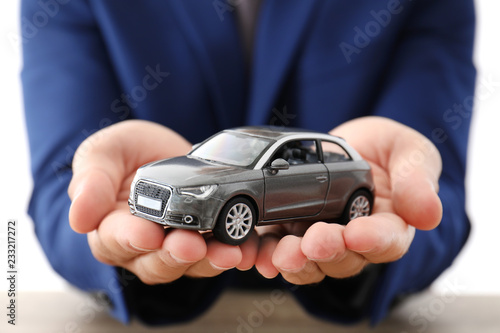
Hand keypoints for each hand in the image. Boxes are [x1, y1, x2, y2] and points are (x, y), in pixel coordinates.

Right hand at [68, 120, 257, 284]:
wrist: (165, 150)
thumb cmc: (128, 152)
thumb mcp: (106, 152)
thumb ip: (92, 180)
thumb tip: (79, 218)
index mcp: (109, 226)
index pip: (115, 241)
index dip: (130, 238)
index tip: (147, 233)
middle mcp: (142, 246)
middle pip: (155, 262)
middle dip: (174, 255)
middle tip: (191, 244)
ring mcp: (175, 247)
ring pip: (189, 266)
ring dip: (209, 260)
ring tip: (228, 252)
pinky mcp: (205, 241)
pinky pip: (218, 255)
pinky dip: (233, 253)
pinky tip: (246, 249)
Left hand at [254, 116, 442, 284]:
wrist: (348, 146)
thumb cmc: (385, 149)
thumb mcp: (408, 152)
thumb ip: (417, 179)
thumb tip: (429, 214)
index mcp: (390, 224)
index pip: (387, 241)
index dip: (373, 240)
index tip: (358, 233)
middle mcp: (355, 241)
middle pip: (344, 258)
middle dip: (327, 251)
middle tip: (314, 241)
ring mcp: (320, 239)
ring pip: (310, 262)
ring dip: (294, 261)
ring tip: (280, 253)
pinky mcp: (291, 231)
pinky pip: (279, 250)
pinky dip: (266, 254)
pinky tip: (256, 253)